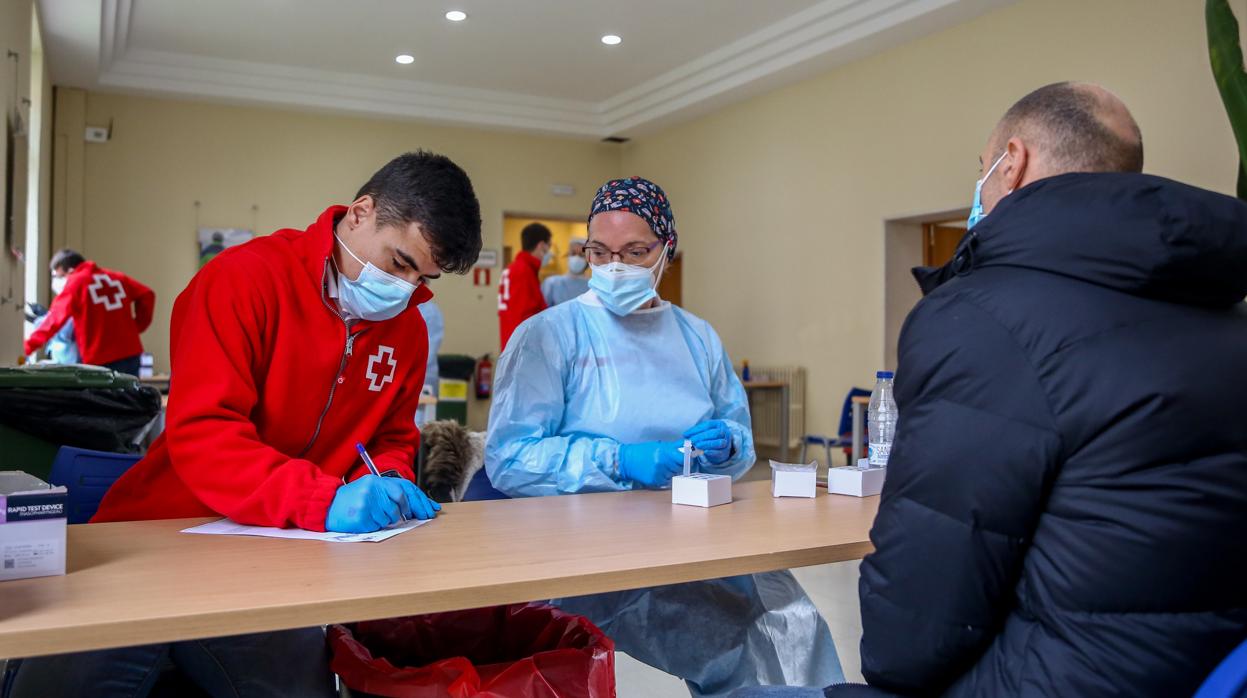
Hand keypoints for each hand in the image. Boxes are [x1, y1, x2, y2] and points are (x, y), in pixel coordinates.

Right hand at [325, 475, 441, 532]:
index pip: (404, 489)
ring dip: (385, 520)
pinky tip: (365, 520)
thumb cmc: (352, 499)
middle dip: (404, 513)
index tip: (428, 509)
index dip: (418, 500)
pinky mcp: (360, 516)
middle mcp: (372, 489)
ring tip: (373, 516)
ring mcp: (366, 503)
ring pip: (389, 518)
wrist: (327, 505)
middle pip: (399, 504)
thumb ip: (391, 493)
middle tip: (407, 518)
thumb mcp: (371, 489)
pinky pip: (377, 526)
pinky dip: (374, 526)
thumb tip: (418, 505)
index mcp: (376, 481)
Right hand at [618, 441, 686, 487]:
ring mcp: (658, 474)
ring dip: (671, 472)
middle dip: (678, 465)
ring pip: (673, 475)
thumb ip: (674, 446)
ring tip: (661, 466)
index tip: (688, 459)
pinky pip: (666, 481)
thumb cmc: (643, 451)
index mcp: (664, 452)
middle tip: (671, 461)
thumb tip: (689, 444)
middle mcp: (662, 463)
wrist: (627, 461)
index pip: (683, 458)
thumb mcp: (659, 445)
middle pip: (680, 468)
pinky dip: (664, 478)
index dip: (688, 459)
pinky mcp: (654, 482)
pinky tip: (656, 472)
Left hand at [683, 420, 732, 464]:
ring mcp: (726, 442)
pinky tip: (704, 452)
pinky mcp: (725, 452)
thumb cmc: (710, 437)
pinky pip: (719, 452)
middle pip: (714, 433)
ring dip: (706, 444)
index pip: (708, 425)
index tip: (685, 434)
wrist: (720, 448)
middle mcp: (725, 432)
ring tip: (696, 446)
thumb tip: (685, 435)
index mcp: (719, 424)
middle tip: (691, 441)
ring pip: (718, 442)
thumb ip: (696, 432)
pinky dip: (711, 452)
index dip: (696, 429)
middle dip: (701, 437)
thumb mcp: (704, 431)